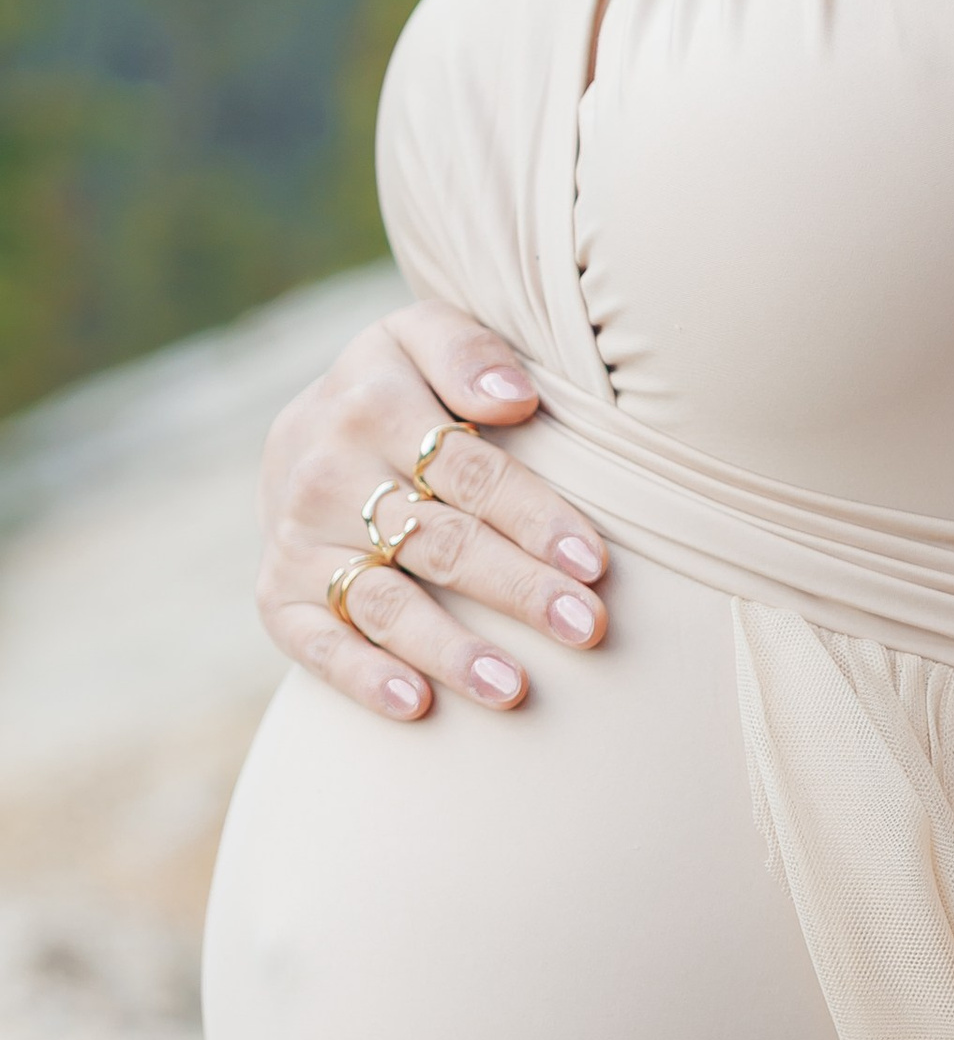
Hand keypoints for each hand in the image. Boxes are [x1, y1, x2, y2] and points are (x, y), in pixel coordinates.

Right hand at [258, 303, 610, 722]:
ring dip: (450, 649)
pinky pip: (315, 644)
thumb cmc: (402, 382)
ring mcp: (296, 540)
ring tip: (514, 687)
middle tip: (585, 628)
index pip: (468, 471)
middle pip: (439, 541)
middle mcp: (325, 473)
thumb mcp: (424, 334)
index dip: (533, 516)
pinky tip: (415, 705)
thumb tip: (514, 400)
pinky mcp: (276, 594)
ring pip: (385, 602)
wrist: (308, 423)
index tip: (592, 561)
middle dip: (517, 589)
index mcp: (370, 402)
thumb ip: (467, 350)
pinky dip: (361, 677)